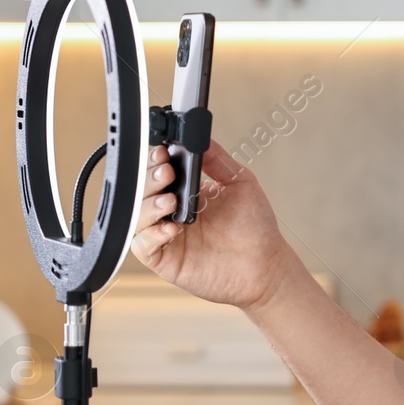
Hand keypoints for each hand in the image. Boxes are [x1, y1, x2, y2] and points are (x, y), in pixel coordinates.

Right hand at [130, 141, 293, 310]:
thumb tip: (203, 139)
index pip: (158, 172)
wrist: (265, 264)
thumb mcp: (240, 184)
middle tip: (166, 173)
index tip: (165, 154)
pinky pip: (143, 247)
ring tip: (171, 200)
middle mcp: (172, 213)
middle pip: (142, 192)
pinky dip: (151, 235)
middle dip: (150, 179)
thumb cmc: (255, 229)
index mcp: (186, 193)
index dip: (156, 162)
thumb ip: (219, 161)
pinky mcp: (165, 260)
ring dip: (149, 205)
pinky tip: (171, 228)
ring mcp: (166, 237)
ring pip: (137, 217)